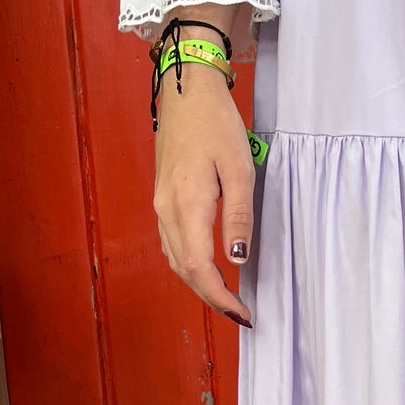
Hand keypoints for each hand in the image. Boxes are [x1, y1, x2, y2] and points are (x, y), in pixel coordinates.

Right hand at [152, 37, 253, 328]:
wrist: (185, 91)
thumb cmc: (216, 123)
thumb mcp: (240, 166)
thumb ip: (239, 214)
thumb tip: (237, 258)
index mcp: (187, 203)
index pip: (200, 267)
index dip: (221, 297)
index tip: (244, 313)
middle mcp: (166, 210)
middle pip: (184, 270)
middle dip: (212, 298)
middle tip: (241, 313)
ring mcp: (160, 205)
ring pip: (175, 260)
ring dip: (200, 284)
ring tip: (228, 298)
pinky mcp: (162, 198)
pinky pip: (172, 244)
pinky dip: (189, 265)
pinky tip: (208, 268)